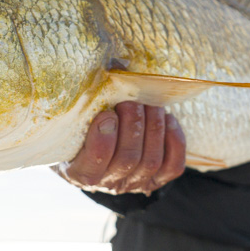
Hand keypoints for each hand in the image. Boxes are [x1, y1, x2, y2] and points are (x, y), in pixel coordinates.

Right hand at [58, 102, 186, 194]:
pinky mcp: (157, 179)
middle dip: (133, 126)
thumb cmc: (83, 125)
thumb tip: (114, 67)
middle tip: (131, 101)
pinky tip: (167, 119)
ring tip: (150, 104)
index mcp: (80, 172)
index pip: (94, 164)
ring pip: (151, 161)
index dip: (103, 139)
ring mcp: (135, 183)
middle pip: (127, 159)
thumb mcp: (76, 117)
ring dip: (153, 128)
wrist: (98, 143)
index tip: (107, 114)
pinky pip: (173, 166)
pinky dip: (173, 141)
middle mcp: (108, 183)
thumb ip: (88, 101)